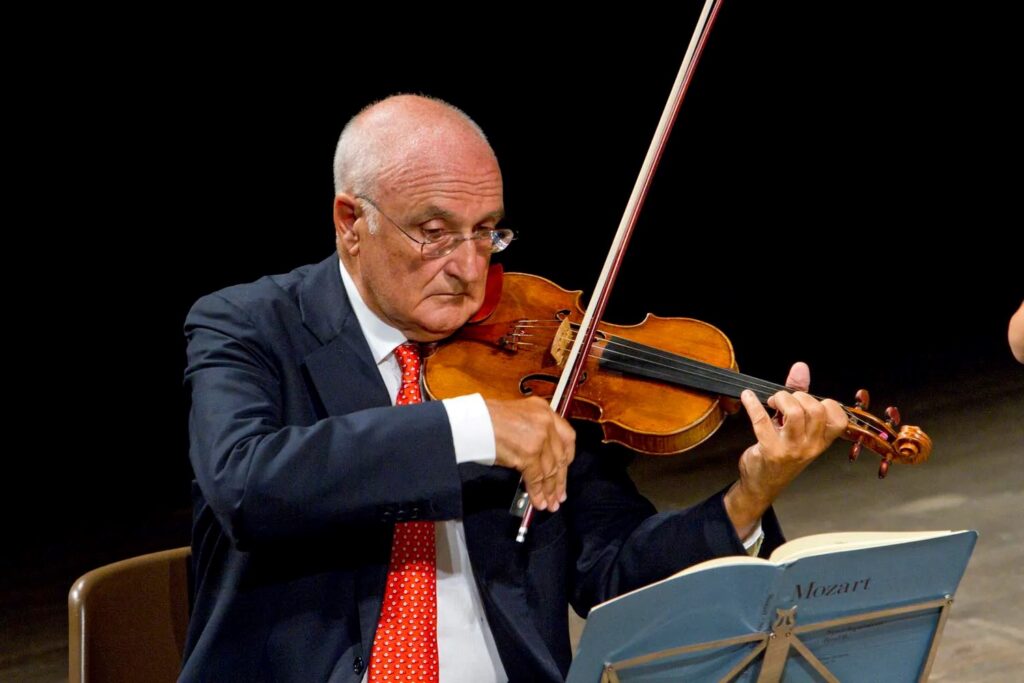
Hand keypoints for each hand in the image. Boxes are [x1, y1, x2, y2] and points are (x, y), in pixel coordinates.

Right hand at [485, 396, 575, 511]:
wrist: (473, 421)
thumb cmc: (487, 419)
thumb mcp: (518, 417)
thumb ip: (533, 432)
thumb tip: (539, 460)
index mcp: (544, 410)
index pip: (567, 436)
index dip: (568, 457)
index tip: (565, 470)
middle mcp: (546, 422)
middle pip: (560, 456)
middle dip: (559, 479)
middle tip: (560, 495)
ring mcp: (539, 438)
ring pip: (549, 470)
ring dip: (549, 490)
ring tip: (550, 504)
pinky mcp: (529, 453)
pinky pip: (536, 478)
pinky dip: (537, 492)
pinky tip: (538, 502)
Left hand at [724, 362, 847, 537]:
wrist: (762, 484)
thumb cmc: (781, 452)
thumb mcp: (794, 427)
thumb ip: (799, 395)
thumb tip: (800, 367)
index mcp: (822, 441)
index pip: (838, 417)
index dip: (824, 403)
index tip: (806, 402)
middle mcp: (811, 446)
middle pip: (815, 409)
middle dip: (797, 396)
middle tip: (782, 401)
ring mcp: (792, 450)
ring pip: (795, 413)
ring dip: (781, 399)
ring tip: (772, 402)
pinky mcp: (770, 450)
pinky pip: (762, 421)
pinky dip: (753, 404)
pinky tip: (747, 397)